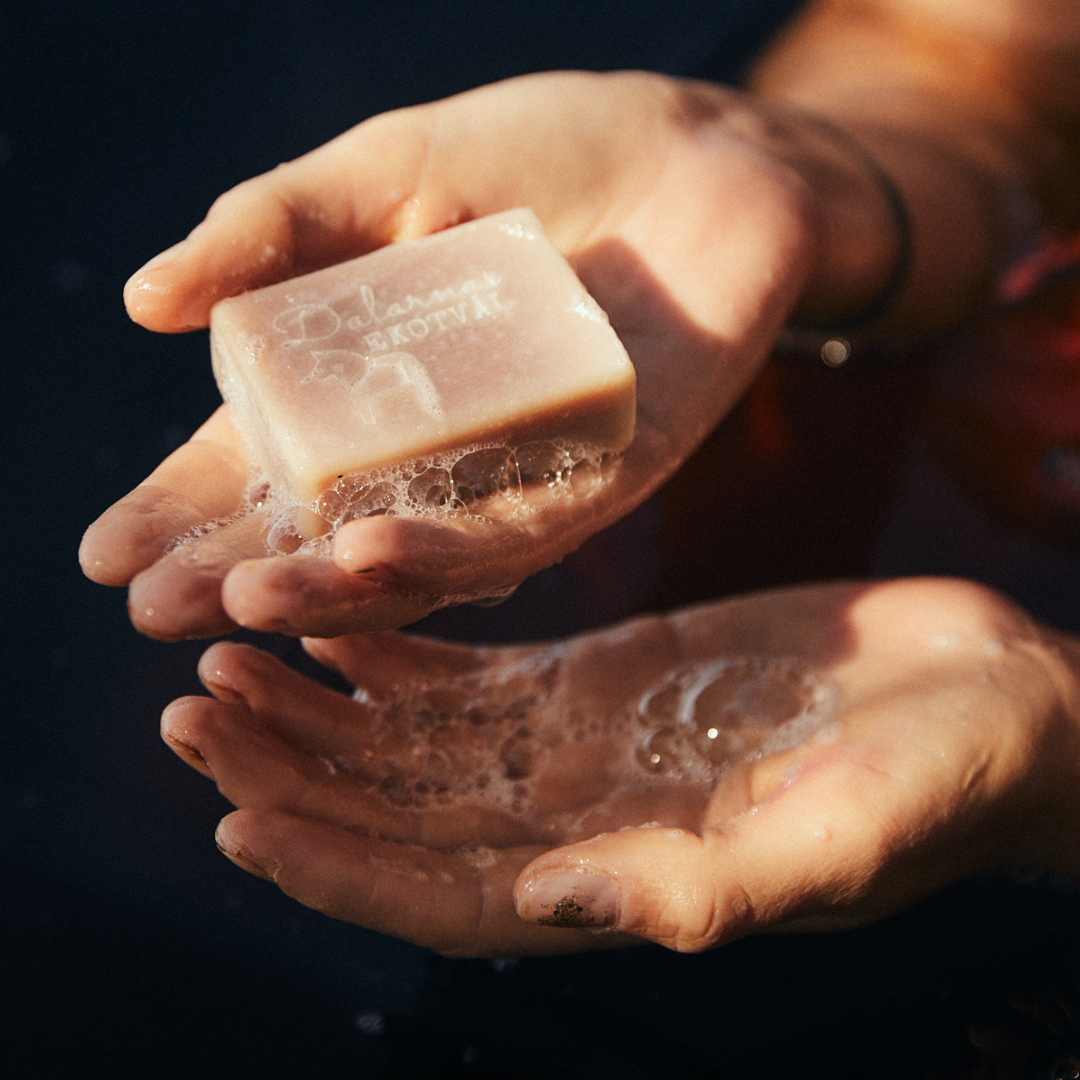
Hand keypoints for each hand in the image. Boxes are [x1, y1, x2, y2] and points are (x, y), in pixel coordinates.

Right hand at [80, 70, 894, 639]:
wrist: (691, 152)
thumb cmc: (537, 155)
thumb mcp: (385, 175)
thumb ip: (274, 233)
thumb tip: (146, 302)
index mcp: (369, 389)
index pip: (260, 466)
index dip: (184, 513)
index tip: (104, 554)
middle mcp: (437, 452)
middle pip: (326, 531)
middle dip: (240, 571)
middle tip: (155, 609)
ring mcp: (520, 473)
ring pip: (420, 555)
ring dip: (332, 580)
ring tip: (246, 597)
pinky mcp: (609, 474)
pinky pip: (528, 528)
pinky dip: (453, 544)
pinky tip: (376, 550)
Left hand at [161, 577, 1079, 955]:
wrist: (981, 697)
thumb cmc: (942, 782)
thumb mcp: (843, 839)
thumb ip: (710, 885)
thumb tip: (560, 906)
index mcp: (620, 876)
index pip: (440, 893)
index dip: (334, 867)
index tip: (232, 817)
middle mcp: (575, 815)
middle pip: (397, 810)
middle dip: (292, 771)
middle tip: (193, 708)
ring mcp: (577, 740)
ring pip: (413, 736)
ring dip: (321, 703)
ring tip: (230, 651)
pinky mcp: (596, 671)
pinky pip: (469, 666)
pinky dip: (395, 644)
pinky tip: (332, 611)